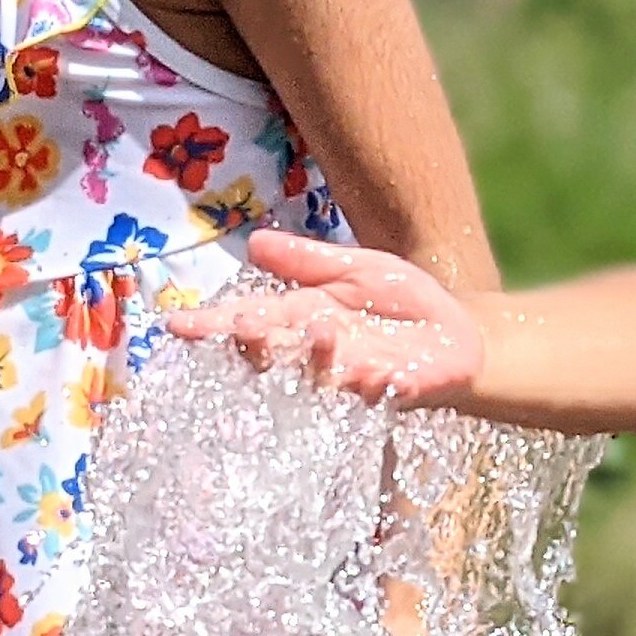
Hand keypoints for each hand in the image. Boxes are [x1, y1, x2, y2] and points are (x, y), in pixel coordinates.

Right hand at [165, 231, 489, 404]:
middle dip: (256, 343)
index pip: (249, 322)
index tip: (176, 324)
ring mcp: (354, 378)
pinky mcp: (394, 392)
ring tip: (320, 327)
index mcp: (302, 320)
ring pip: (322, 376)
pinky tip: (380, 372)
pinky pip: (379, 392)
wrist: (459, 333)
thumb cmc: (400, 301)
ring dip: (317, 356)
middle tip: (243, 325)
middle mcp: (319, 355)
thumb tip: (254, 243)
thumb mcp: (355, 268)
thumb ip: (307, 261)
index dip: (213, 326)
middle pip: (275, 356)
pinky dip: (378, 384)